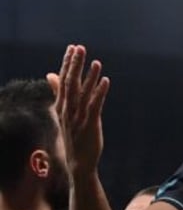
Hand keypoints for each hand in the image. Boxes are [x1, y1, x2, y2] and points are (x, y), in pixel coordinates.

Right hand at [56, 45, 109, 177]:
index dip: (67, 63)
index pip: (63, 80)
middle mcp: (68, 109)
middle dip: (75, 65)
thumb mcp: (63, 112)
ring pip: (83, 93)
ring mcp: (78, 117)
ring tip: (96, 62)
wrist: (78, 162)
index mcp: (61, 105)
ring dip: (90, 77)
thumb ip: (59, 92)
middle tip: (80, 47)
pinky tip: (106, 81)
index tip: (72, 47)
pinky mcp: (90, 124)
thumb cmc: (72, 135)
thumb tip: (51, 74)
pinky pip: (95, 105)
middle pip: (70, 83)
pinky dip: (100, 92)